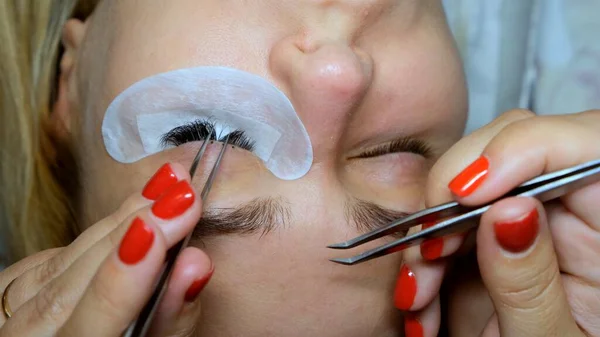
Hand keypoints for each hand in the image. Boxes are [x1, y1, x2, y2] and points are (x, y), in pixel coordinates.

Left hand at [0, 163, 211, 335]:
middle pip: (79, 275)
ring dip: (126, 217)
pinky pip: (62, 249)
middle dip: (135, 230)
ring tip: (170, 183)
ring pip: (69, 254)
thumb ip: (169, 317)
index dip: (126, 272)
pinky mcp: (15, 284)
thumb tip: (195, 264)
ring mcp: (12, 306)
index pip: (93, 313)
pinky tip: (141, 203)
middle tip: (183, 195)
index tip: (157, 231)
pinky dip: (107, 226)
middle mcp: (27, 332)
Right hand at [395, 110, 599, 336]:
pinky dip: (424, 254)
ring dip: (429, 232)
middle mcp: (582, 209)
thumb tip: (504, 211)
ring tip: (416, 296)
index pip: (586, 144)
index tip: (464, 194)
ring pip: (472, 178)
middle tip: (427, 249)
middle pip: (516, 144)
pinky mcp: (498, 233)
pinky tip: (418, 301)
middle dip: (454, 191)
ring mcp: (537, 217)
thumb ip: (530, 284)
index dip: (520, 148)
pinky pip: (451, 218)